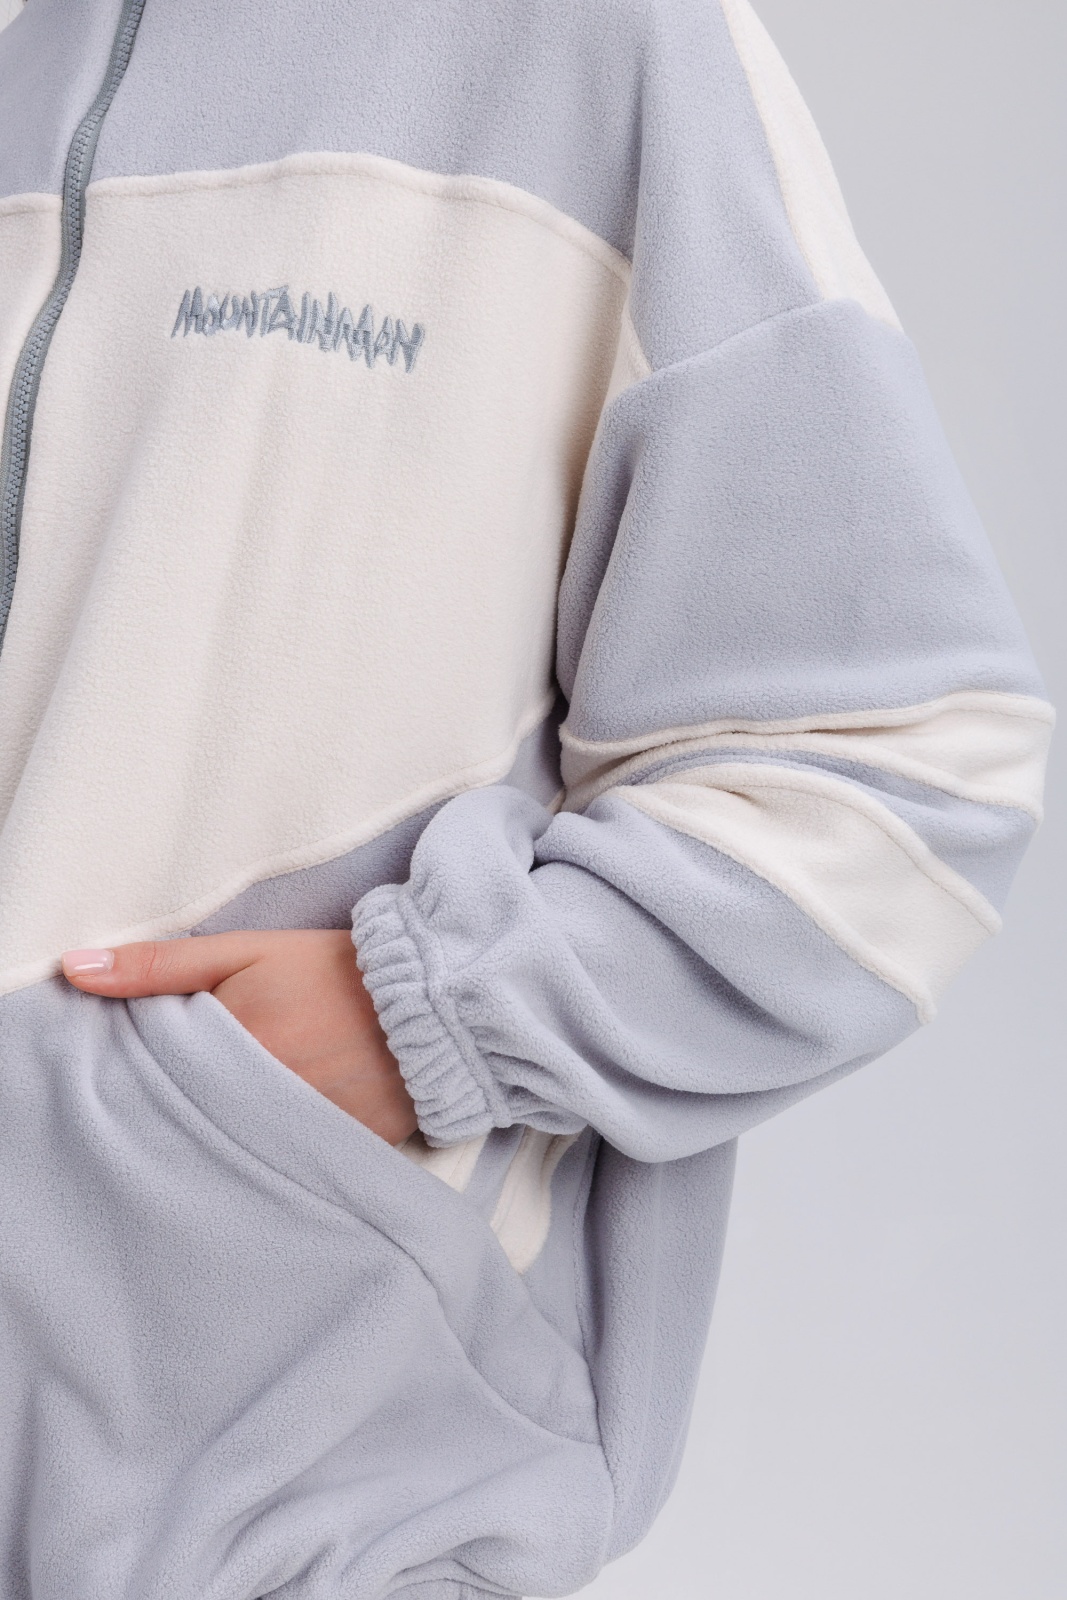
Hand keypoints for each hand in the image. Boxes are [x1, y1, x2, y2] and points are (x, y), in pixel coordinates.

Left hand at [61, 930, 416, 1144]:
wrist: (437, 998)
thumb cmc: (336, 969)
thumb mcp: (244, 952)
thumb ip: (156, 966)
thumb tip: (72, 970)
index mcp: (231, 1050)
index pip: (156, 1079)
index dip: (150, 1072)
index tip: (157, 1062)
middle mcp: (262, 1103)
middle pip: (193, 1120)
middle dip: (187, 1108)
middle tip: (206, 1084)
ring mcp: (302, 1137)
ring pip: (237, 1147)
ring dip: (229, 1133)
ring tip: (248, 1107)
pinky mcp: (338, 1159)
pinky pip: (287, 1164)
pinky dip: (277, 1149)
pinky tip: (279, 1130)